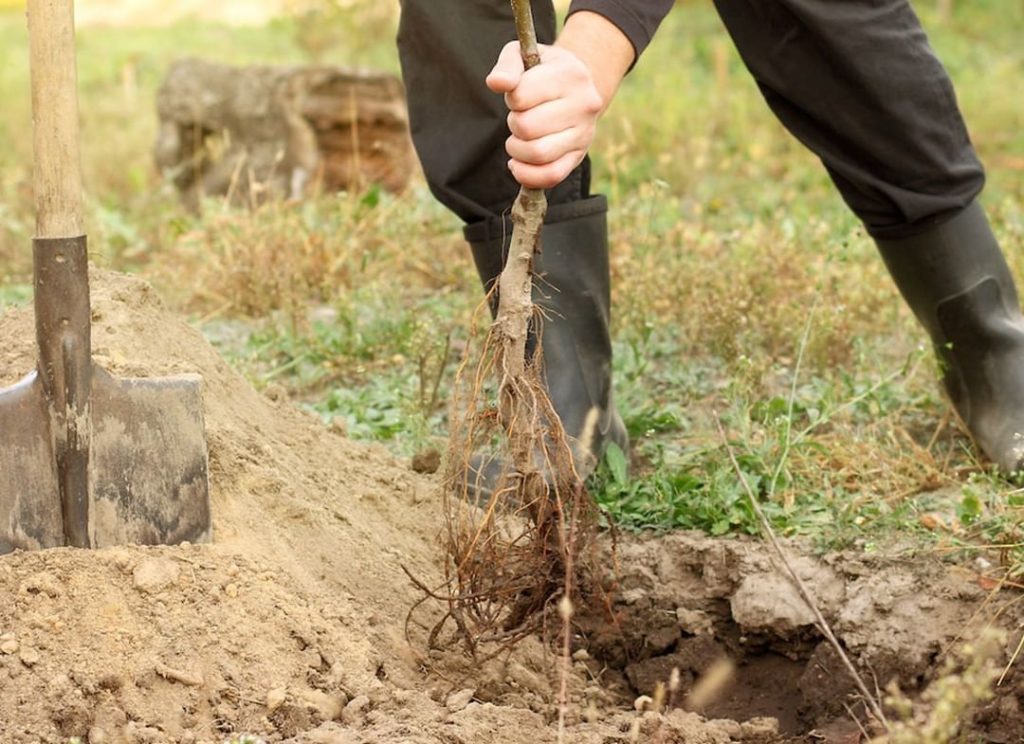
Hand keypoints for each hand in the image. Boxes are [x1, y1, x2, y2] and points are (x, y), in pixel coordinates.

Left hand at [486, 41, 603, 189]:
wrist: (577, 88)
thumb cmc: (543, 71)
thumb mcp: (524, 55)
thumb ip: (507, 66)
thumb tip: (496, 83)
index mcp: (571, 74)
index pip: (521, 95)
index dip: (511, 98)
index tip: (518, 95)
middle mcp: (584, 105)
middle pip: (527, 127)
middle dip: (513, 123)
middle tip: (519, 117)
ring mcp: (584, 134)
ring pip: (537, 153)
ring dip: (516, 149)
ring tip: (518, 139)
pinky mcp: (579, 157)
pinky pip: (551, 176)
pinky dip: (527, 175)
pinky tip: (518, 164)